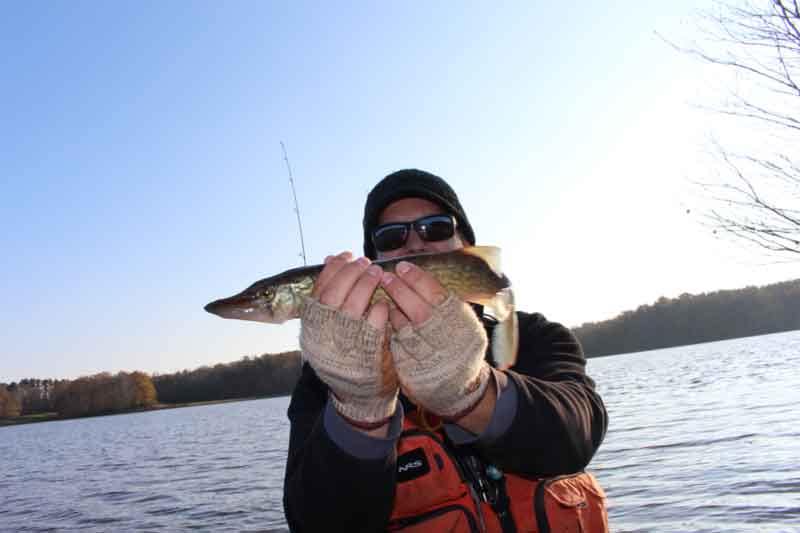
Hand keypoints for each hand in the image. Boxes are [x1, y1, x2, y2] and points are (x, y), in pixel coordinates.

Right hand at [299, 252, 397, 428]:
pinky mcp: (367, 353)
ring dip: (366, 284)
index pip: (318, 290)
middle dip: (351, 273)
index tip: (347, 255)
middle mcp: (323, 336)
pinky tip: (385, 302)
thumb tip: (331, 258)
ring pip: (353, 305)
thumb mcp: (329, 328)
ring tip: (377, 273)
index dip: (333, 269)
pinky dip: (381, 309)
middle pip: (334, 294)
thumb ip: (330, 296)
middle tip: (366, 262)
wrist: (358, 398)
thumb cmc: (346, 355)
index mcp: (311, 328)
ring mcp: (344, 345)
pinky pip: (375, 322)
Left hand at [381, 261, 490, 418]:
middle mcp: (448, 342)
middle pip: (420, 312)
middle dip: (400, 291)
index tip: (402, 266)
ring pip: (405, 329)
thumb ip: (443, 301)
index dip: (418, 279)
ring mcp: (431, 359)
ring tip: (383, 294)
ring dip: (392, 310)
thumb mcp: (460, 321)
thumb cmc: (458, 344)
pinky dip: (390, 330)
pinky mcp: (414, 372)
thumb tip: (415, 273)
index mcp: (462, 325)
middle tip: (385, 276)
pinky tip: (385, 317)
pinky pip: (397, 346)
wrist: (459, 388)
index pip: (438, 296)